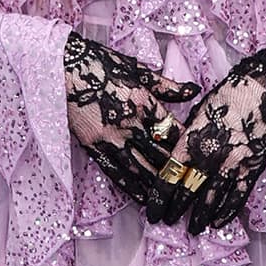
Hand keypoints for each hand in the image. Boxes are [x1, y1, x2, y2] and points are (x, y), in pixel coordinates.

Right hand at [63, 31, 201, 206]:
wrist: (62, 68)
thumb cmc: (101, 64)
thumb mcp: (138, 70)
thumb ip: (167, 85)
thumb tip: (195, 90)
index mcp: (145, 102)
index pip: (174, 132)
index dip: (189, 148)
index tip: (202, 161)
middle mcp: (131, 123)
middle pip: (161, 155)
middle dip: (179, 173)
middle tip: (194, 189)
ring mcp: (111, 137)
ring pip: (141, 168)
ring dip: (157, 186)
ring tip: (173, 200)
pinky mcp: (94, 145)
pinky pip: (116, 171)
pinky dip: (131, 187)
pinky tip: (142, 197)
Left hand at [143, 47, 265, 232]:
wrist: (262, 90)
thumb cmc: (226, 98)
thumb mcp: (196, 114)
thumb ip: (183, 137)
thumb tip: (167, 153)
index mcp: (191, 140)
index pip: (169, 176)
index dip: (159, 197)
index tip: (152, 210)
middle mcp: (209, 155)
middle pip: (187, 191)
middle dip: (175, 209)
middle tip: (167, 221)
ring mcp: (231, 164)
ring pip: (211, 198)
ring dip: (199, 216)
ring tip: (192, 228)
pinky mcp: (251, 167)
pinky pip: (237, 196)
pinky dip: (227, 211)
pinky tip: (218, 222)